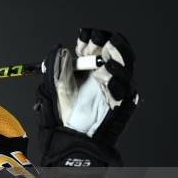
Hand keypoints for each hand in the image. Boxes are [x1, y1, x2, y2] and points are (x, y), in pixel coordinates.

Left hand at [35, 29, 138, 165]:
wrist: (69, 141)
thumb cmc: (61, 116)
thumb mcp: (52, 89)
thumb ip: (54, 69)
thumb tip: (57, 48)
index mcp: (86, 69)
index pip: (94, 47)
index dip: (90, 39)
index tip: (83, 36)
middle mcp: (103, 75)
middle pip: (114, 51)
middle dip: (108, 42)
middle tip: (100, 40)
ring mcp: (115, 88)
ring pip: (125, 66)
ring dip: (116, 59)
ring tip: (104, 60)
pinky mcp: (122, 104)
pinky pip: (125, 90)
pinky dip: (116, 82)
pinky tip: (106, 78)